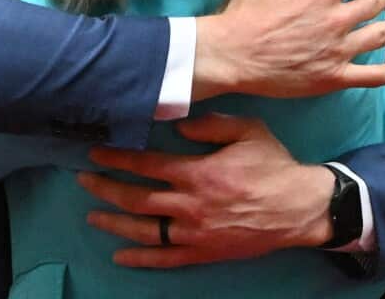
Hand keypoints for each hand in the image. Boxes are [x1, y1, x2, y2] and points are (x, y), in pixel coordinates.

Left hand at [79, 114, 334, 267]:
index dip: (118, 158)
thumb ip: (210, 125)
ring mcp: (196, 232)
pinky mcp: (205, 252)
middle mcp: (191, 205)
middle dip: (106, 188)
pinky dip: (141, 258)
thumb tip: (176, 128)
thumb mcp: (247, 130)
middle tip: (84, 179)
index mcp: (198, 173)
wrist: (300, 208)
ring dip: (115, 222)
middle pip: (137, 199)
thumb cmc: (274, 165)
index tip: (97, 152)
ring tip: (92, 215)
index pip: (147, 165)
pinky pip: (166, 258)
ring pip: (145, 230)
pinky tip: (120, 255)